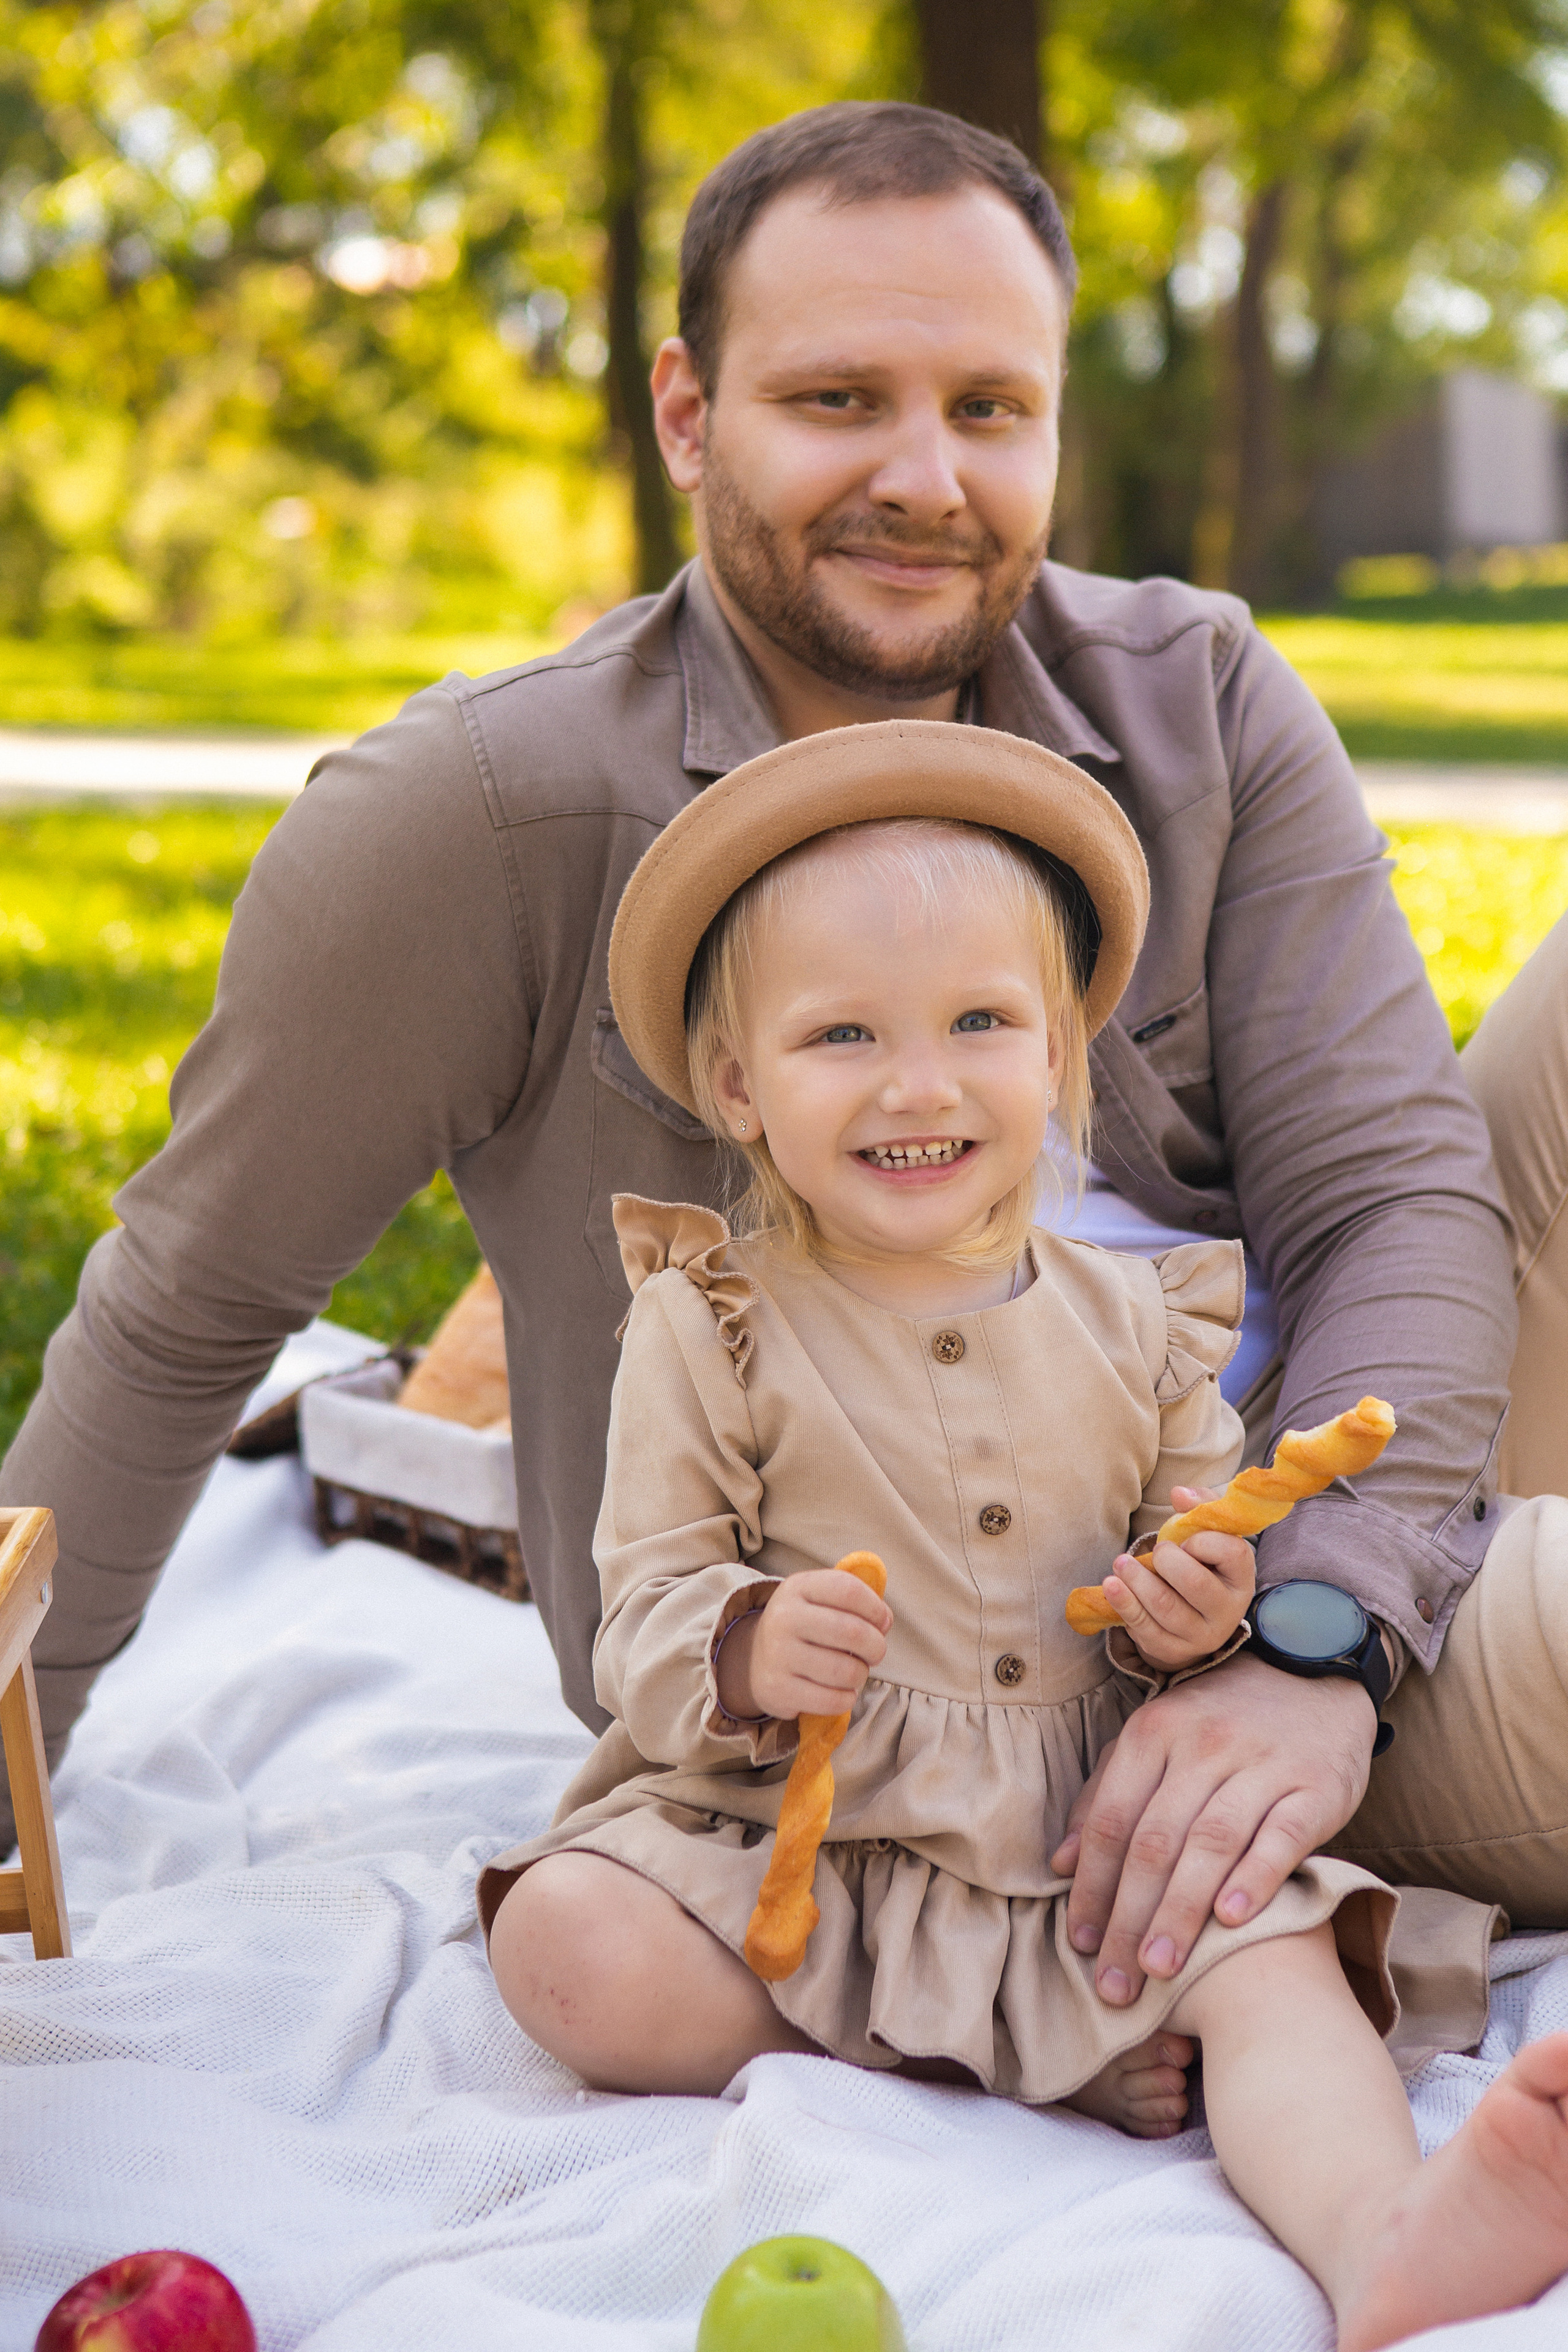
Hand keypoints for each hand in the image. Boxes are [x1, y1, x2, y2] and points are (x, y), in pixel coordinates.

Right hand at [717, 1569, 891, 1722]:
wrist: (753, 1658)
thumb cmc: (804, 1626)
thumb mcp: (819, 1598)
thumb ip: (854, 1599)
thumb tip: (884, 1621)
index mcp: (798, 1587)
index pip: (849, 1590)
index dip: (876, 1608)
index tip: (882, 1622)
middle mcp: (784, 1617)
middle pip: (852, 1632)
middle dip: (876, 1647)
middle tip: (875, 1653)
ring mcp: (778, 1654)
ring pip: (846, 1671)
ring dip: (861, 1675)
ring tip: (854, 1672)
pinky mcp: (777, 1689)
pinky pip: (832, 1700)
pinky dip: (846, 1698)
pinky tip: (841, 1692)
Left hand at [1048, 1651, 1377, 2005]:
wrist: (1311, 1672)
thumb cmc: (1219, 1721)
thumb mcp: (1157, 1739)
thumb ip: (1107, 1794)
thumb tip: (1058, 1864)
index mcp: (1154, 1732)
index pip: (1112, 1821)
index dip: (1092, 1887)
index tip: (1080, 1944)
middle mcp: (1203, 1745)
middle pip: (1155, 1842)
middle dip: (1130, 1919)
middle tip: (1117, 1986)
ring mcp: (1261, 1765)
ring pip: (1211, 1844)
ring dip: (1181, 1912)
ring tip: (1161, 1970)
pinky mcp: (1314, 1787)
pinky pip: (1280, 1837)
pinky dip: (1254, 1879)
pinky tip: (1231, 1922)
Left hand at [1098, 1485, 1254, 1669]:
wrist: (1192, 1616)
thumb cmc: (1201, 1565)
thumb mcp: (1208, 1536)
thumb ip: (1199, 1507)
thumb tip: (1178, 1493)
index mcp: (1242, 1578)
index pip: (1231, 1553)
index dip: (1202, 1541)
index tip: (1185, 1539)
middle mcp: (1227, 1612)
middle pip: (1195, 1583)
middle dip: (1166, 1561)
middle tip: (1156, 1552)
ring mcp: (1200, 1636)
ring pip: (1164, 1606)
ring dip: (1137, 1579)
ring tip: (1121, 1562)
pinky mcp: (1171, 1649)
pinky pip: (1143, 1626)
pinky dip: (1123, 1602)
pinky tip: (1111, 1585)